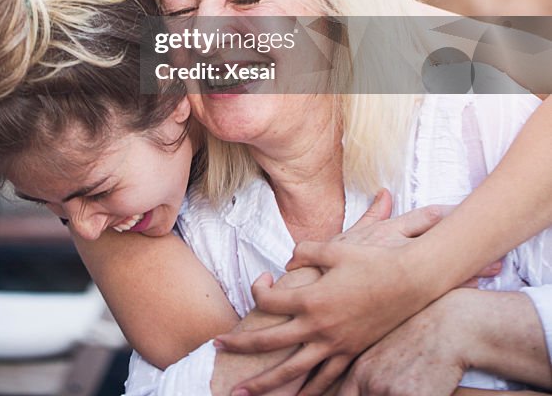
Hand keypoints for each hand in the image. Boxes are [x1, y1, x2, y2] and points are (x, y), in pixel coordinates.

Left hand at [218, 194, 497, 395]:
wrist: (411, 282)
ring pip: (293, 371)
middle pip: (270, 342)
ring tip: (244, 392)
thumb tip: (288, 263)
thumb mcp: (335, 248)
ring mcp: (336, 345)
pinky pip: (325, 379)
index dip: (257, 290)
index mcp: (312, 298)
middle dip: (241, 347)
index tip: (261, 281)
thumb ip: (306, 252)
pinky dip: (308, 391)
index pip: (269, 301)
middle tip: (217, 348)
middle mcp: (319, 327)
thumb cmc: (372, 261)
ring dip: (266, 383)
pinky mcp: (352, 354)